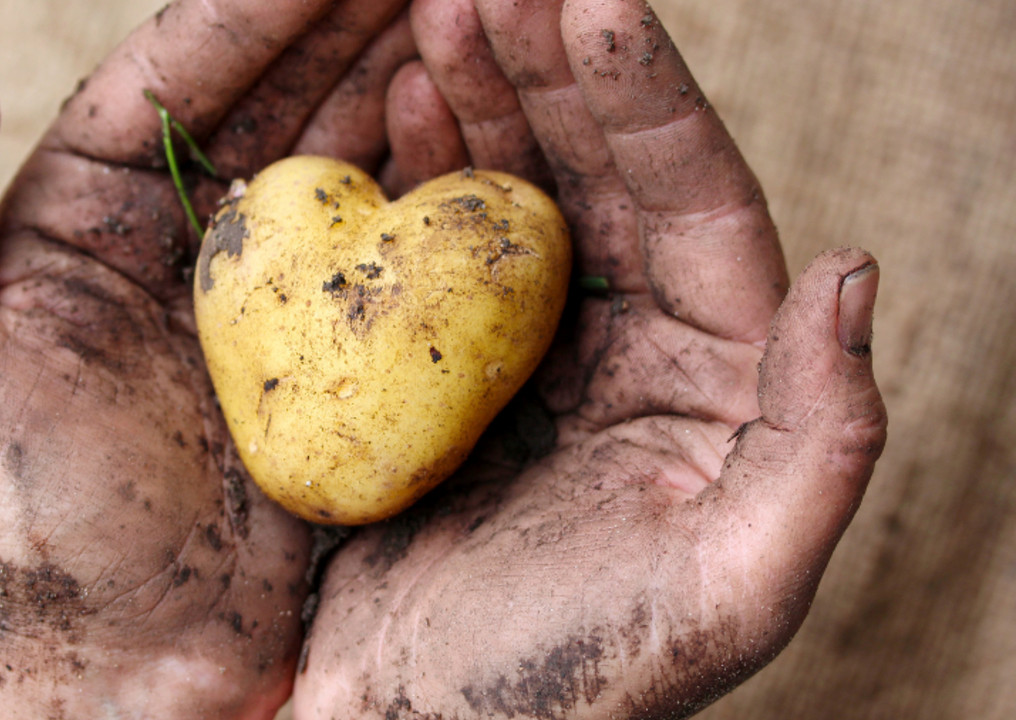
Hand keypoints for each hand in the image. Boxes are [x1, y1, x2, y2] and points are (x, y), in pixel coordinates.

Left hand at [0, 2, 413, 716]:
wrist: (124, 653)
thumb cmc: (16, 512)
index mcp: (97, 210)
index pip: (185, 71)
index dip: (258, 5)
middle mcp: (197, 237)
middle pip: (287, 94)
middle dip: (356, 19)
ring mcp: (283, 297)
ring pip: (355, 157)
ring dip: (412, 78)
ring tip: (466, 15)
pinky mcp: (347, 358)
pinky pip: (402, 255)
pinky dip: (443, 189)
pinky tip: (482, 127)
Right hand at [294, 1, 887, 717]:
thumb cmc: (570, 684)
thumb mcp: (732, 590)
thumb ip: (825, 443)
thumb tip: (854, 270)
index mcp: (719, 380)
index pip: (695, 203)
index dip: (646, 96)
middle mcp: (638, 346)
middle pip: (605, 171)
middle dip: (553, 65)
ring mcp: (538, 348)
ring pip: (524, 187)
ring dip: (488, 93)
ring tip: (439, 11)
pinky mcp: (452, 364)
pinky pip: (446, 243)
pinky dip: (426, 166)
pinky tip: (402, 103)